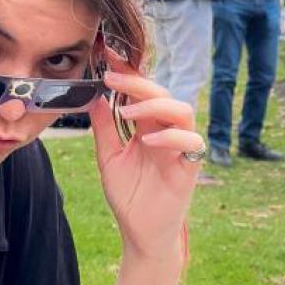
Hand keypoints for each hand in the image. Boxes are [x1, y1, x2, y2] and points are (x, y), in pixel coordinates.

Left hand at [87, 48, 200, 262]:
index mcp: (145, 126)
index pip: (139, 91)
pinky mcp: (189, 167)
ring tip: (127, 113)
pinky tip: (148, 140)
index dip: (127, 71)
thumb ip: (104, 127)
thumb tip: (93, 95)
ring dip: (154, 106)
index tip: (107, 52)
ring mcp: (179, 147)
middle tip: (111, 76)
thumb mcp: (108, 156)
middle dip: (136, 81)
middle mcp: (164, 131)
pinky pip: (191, 142)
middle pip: (160, 93)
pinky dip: (171, 136)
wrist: (140, 232)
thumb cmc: (128, 194)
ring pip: (181, 110)